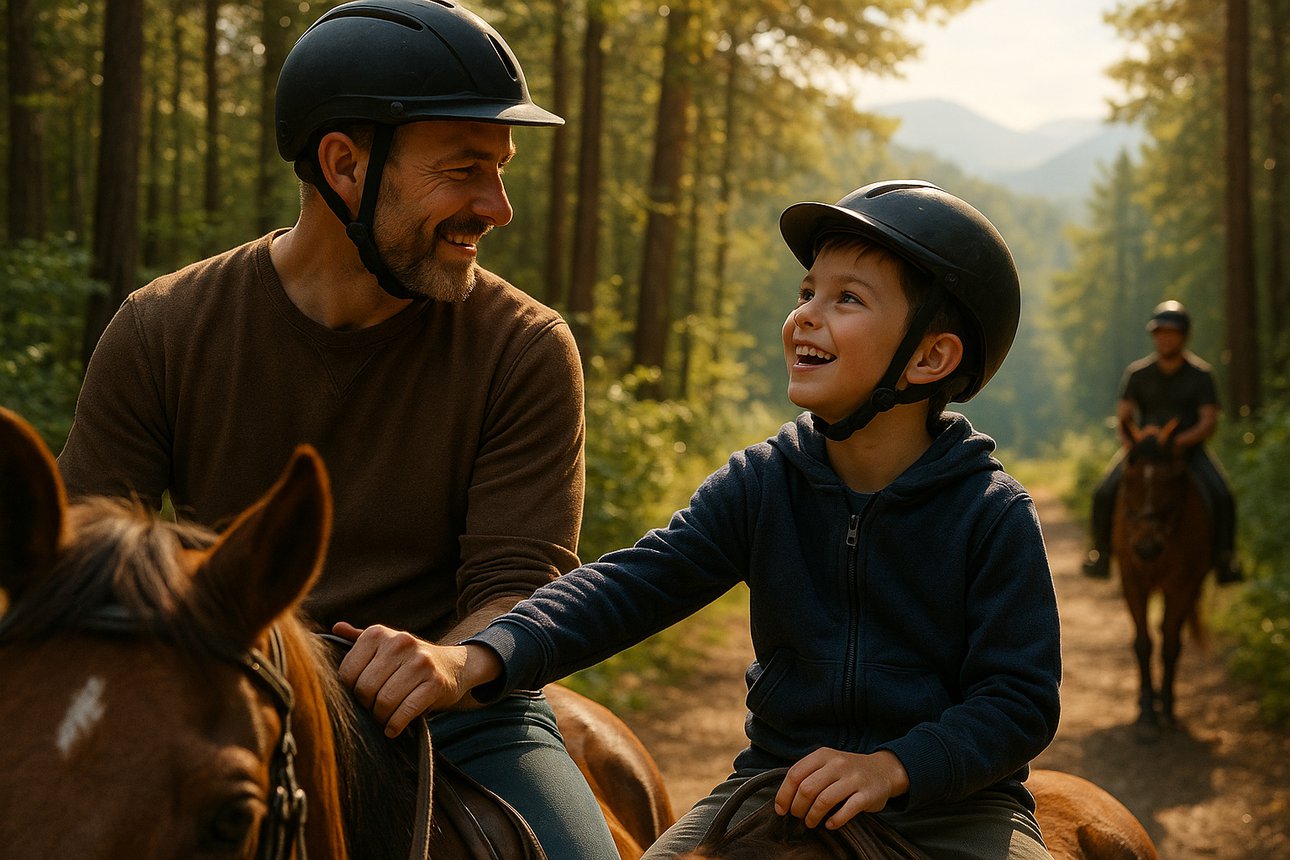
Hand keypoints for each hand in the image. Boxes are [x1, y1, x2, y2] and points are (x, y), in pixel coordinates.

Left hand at [331, 622, 500, 736]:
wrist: (454, 665)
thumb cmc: (410, 660)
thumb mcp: (387, 644)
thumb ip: (360, 639)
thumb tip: (336, 628)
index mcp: (380, 633)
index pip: (347, 672)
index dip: (351, 691)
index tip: (362, 696)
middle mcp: (400, 642)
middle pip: (365, 689)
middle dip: (367, 707)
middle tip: (374, 710)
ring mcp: (420, 662)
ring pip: (385, 702)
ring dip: (381, 719)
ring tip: (384, 719)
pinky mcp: (435, 682)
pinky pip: (406, 711)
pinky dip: (396, 725)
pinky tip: (394, 728)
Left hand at [774, 748, 909, 829]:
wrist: (883, 770)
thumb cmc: (847, 771)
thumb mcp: (827, 763)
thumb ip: (808, 774)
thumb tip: (783, 799)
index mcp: (823, 755)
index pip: (795, 774)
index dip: (784, 794)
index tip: (781, 809)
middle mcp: (837, 764)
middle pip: (807, 789)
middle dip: (797, 807)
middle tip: (798, 816)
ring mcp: (853, 779)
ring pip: (823, 800)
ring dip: (812, 816)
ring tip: (811, 823)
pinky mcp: (867, 794)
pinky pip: (846, 810)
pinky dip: (834, 821)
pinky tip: (829, 824)